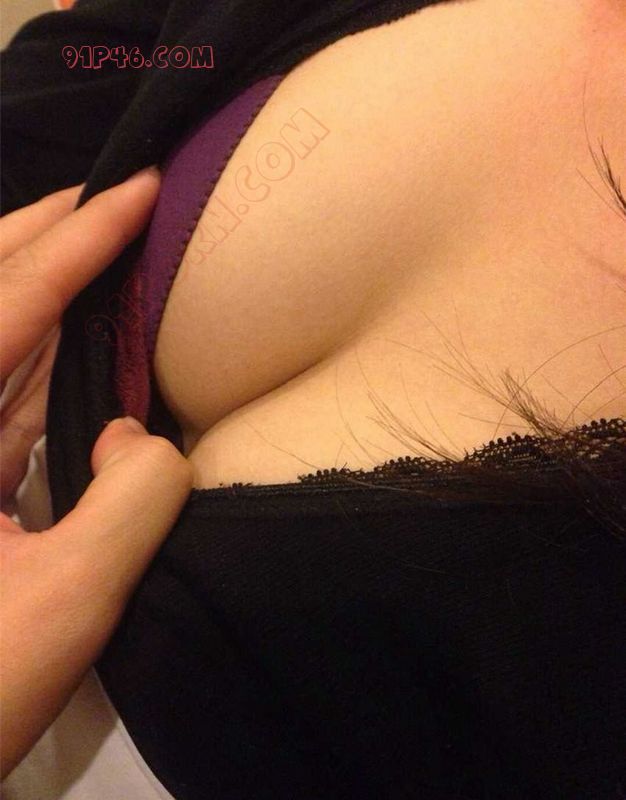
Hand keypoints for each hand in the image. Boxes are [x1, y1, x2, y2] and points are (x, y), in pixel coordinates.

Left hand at [0, 171, 193, 778]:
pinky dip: (45, 352)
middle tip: (113, 190)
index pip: (7, 305)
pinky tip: (83, 333)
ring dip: (49, 285)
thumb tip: (145, 436)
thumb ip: (132, 502)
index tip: (141, 188)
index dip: (81, 241)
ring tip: (106, 239)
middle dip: (44, 231)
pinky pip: (1, 391)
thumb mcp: (66, 604)